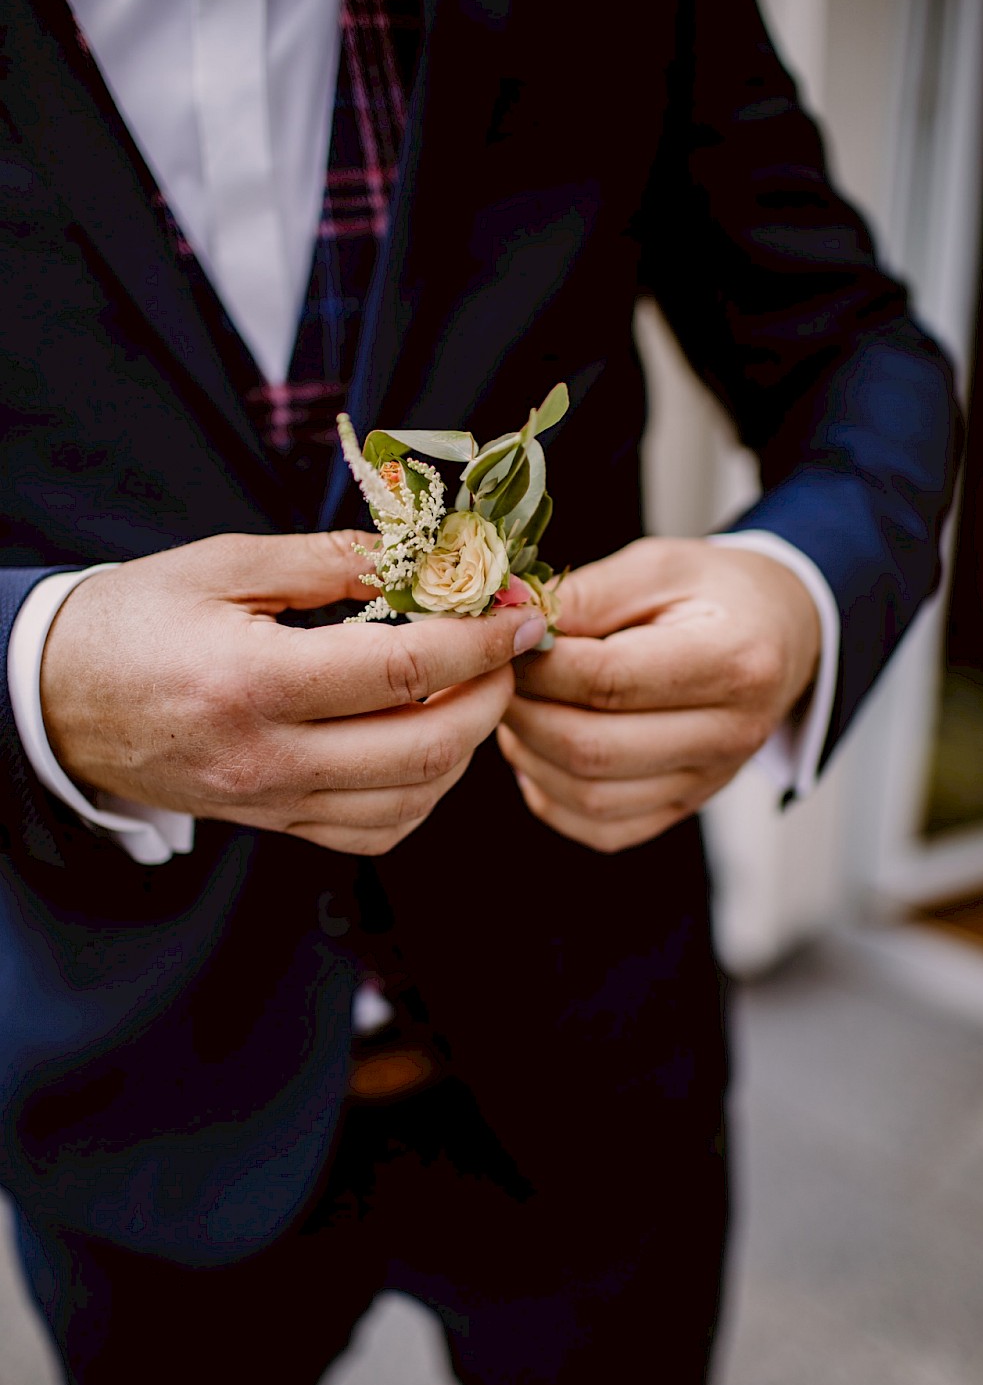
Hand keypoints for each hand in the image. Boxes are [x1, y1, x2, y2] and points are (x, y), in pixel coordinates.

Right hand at [41, 531, 546, 854]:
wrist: (59, 702)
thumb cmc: (136, 621)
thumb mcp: (223, 564)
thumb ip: (329, 558)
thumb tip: (424, 554)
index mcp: (254, 681)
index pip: (404, 671)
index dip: (479, 641)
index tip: (520, 613)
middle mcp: (269, 758)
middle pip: (426, 748)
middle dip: (491, 696)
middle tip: (506, 650)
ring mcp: (273, 803)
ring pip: (412, 799)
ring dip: (466, 745)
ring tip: (471, 688)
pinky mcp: (275, 825)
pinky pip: (376, 829)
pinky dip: (423, 792)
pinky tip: (426, 742)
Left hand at [497, 537, 820, 851]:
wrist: (782, 634)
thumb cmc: (717, 592)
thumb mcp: (659, 565)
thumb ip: (588, 594)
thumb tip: (512, 622)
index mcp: (734, 661)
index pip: (610, 681)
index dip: (540, 666)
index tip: (504, 643)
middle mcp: (730, 734)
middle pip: (593, 749)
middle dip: (523, 713)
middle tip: (496, 678)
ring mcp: (709, 781)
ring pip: (589, 797)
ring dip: (530, 755)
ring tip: (514, 708)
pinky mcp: (686, 806)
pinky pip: (602, 829)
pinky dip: (552, 796)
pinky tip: (540, 751)